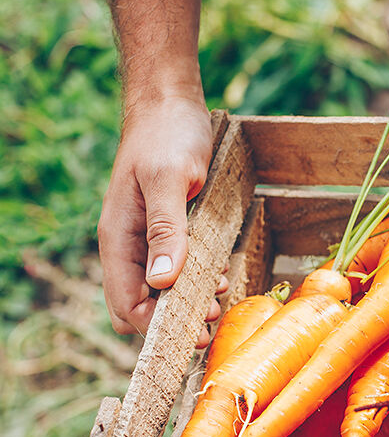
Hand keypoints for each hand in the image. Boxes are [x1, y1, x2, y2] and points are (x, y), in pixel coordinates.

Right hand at [98, 96, 226, 347]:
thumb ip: (166, 230)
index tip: (193, 333)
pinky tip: (220, 278)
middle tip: (211, 318)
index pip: (126, 304)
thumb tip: (162, 281)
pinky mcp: (169, 230)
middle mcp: (130, 245)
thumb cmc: (167, 136)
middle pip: (141, 304)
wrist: (171, 103)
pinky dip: (196, 281)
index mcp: (119, 238)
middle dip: (173, 320)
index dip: (155, 327)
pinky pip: (177, 269)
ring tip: (219, 300)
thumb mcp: (169, 181)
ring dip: (189, 302)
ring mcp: (148, 238)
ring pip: (161, 290)